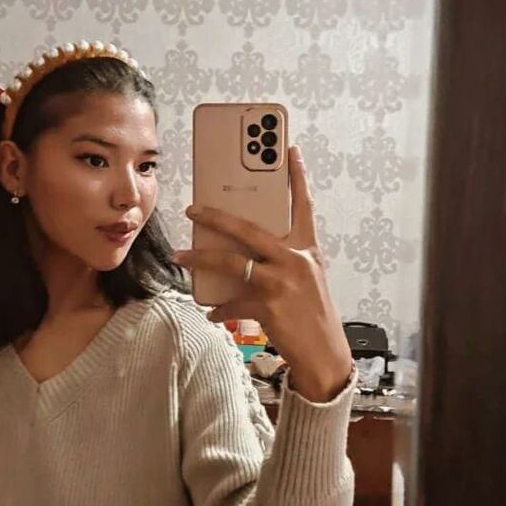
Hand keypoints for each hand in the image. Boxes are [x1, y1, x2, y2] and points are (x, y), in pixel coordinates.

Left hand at [173, 145, 352, 402]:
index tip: (290, 150)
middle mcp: (295, 259)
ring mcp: (281, 282)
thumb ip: (283, 257)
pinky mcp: (268, 306)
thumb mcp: (307, 277)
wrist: (325, 354)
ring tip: (180, 257)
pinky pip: (232, 301)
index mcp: (307, 248)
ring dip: (201, 259)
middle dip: (216, 217)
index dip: (297, 177)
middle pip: (248, 229)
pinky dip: (219, 307)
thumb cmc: (312, 313)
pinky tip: (211, 311)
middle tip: (193, 209)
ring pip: (231, 262)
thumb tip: (245, 246)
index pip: (304, 205)